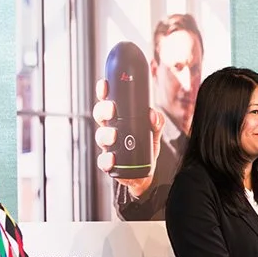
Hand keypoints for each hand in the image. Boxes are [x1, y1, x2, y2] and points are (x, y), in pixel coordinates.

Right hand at [93, 78, 164, 197]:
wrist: (144, 172)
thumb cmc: (145, 146)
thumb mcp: (154, 131)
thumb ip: (156, 121)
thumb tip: (153, 114)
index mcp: (118, 118)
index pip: (108, 101)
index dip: (104, 92)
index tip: (105, 84)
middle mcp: (110, 129)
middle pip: (100, 116)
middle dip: (103, 110)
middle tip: (112, 110)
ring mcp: (108, 146)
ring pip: (100, 137)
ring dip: (105, 134)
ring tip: (114, 135)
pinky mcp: (109, 163)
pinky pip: (103, 161)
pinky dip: (106, 160)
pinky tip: (112, 158)